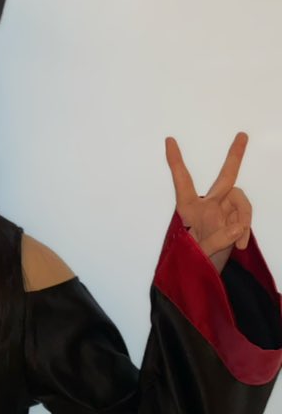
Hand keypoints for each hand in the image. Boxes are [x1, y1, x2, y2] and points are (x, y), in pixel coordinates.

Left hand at [165, 132, 250, 271]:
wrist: (204, 279)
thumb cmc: (192, 264)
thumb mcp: (199, 254)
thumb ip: (216, 240)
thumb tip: (237, 227)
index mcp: (189, 208)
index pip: (182, 180)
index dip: (175, 161)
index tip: (169, 140)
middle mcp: (207, 206)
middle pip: (225, 177)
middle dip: (235, 156)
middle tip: (242, 135)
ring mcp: (223, 213)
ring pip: (241, 202)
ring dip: (244, 219)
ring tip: (237, 242)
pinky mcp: (234, 222)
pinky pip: (245, 218)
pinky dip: (245, 231)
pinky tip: (239, 247)